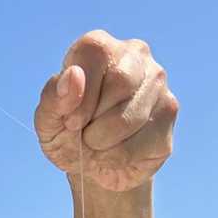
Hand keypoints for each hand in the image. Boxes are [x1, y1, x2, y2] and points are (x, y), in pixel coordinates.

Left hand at [34, 30, 177, 192]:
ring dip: (106, 142)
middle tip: (85, 135)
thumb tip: (73, 76)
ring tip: (100, 143)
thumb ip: (53, 98)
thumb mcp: (48, 123)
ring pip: (132, 114)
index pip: (96, 53)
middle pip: (120, 81)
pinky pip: (147, 138)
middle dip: (94, 121)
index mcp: (100, 47)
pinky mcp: (169, 110)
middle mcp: (135, 54)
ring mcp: (157, 81)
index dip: (81, 95)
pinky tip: (119, 151)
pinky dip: (123, 155)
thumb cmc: (69, 137)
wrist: (94, 170)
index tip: (71, 122)